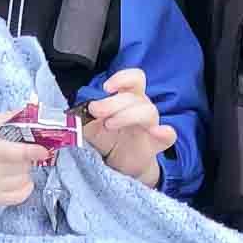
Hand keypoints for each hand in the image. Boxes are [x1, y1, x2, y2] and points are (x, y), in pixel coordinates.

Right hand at [0, 111, 50, 207]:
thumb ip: (10, 117)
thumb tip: (36, 112)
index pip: (11, 153)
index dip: (31, 152)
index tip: (45, 150)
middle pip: (20, 168)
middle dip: (28, 158)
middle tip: (23, 151)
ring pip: (21, 181)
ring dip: (26, 171)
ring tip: (17, 163)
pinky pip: (17, 198)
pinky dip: (25, 188)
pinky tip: (22, 178)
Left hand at [83, 68, 175, 186]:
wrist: (119, 164)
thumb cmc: (108, 139)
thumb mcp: (91, 127)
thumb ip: (83, 118)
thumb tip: (73, 114)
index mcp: (129, 98)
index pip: (135, 79)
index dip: (122, 78)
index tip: (106, 88)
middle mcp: (142, 108)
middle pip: (136, 97)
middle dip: (113, 102)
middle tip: (96, 111)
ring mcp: (151, 125)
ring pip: (149, 112)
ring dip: (127, 115)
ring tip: (109, 124)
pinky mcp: (156, 144)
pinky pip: (169, 136)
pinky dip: (165, 132)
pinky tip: (158, 132)